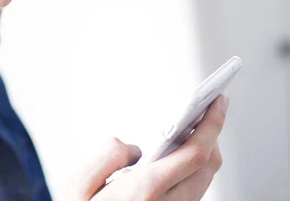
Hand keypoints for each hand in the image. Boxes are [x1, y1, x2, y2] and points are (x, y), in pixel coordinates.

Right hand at [80, 95, 228, 200]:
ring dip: (204, 152)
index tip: (217, 102)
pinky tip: (179, 157)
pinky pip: (192, 192)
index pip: (195, 154)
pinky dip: (193, 170)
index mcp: (144, 192)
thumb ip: (106, 154)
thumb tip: (135, 148)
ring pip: (204, 181)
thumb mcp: (77, 183)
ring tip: (193, 129)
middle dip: (213, 133)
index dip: (212, 125)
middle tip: (208, 109)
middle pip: (208, 167)